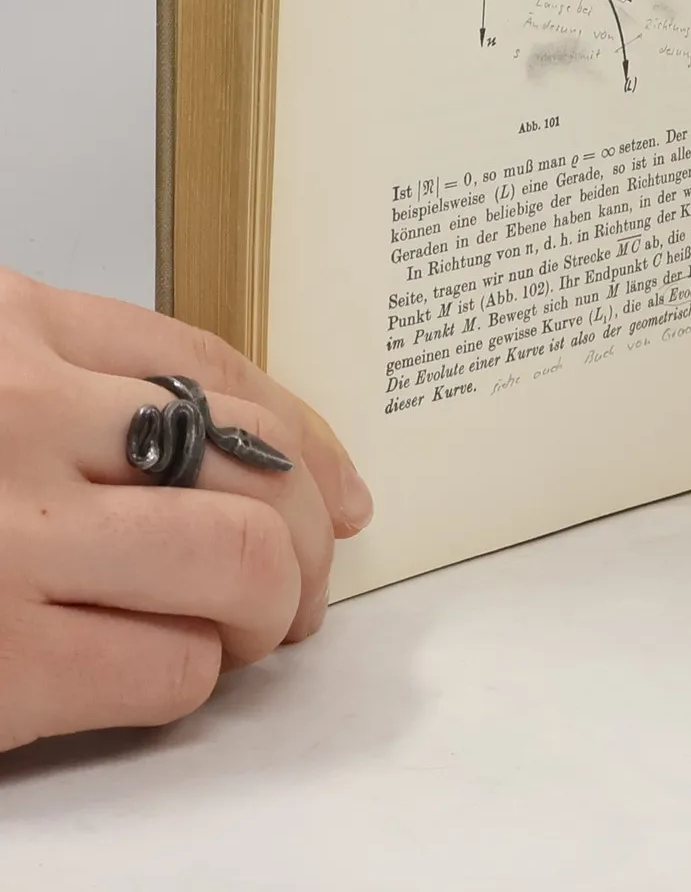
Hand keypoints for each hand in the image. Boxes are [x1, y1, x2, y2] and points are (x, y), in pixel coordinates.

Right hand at [0, 267, 371, 751]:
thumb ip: (55, 378)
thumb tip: (210, 440)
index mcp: (7, 326)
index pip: (210, 367)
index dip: (303, 433)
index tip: (342, 485)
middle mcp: (20, 414)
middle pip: (253, 461)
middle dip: (306, 532)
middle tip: (300, 581)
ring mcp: (8, 537)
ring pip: (237, 559)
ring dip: (271, 608)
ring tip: (253, 633)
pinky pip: (164, 668)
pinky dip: (192, 679)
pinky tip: (167, 676)